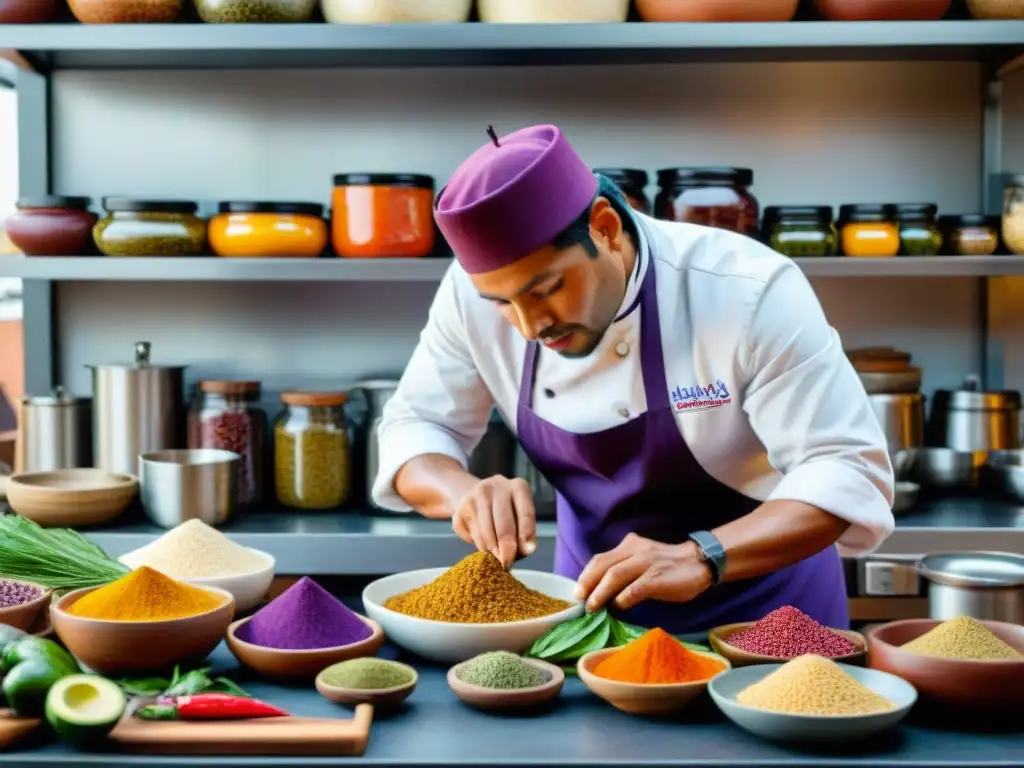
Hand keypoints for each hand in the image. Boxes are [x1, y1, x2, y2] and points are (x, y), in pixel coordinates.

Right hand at [452, 476, 536, 567]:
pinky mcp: (460, 509)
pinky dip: (480, 546)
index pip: (526, 512)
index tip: (526, 551)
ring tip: (497, 554)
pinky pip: (472, 537)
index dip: (526, 533)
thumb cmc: (506, 512)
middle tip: (508, 563)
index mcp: (518, 486)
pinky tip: (484, 541)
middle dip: (507, 549)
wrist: (474, 497)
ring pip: (486, 534)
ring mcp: (475, 496)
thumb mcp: (520, 517)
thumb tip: (527, 550)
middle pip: (504, 524)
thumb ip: (526, 534)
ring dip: (493, 550)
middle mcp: (496, 486)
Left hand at [575, 534, 712, 612]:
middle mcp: (635, 551)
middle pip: (603, 565)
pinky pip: (635, 589)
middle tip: (579, 600)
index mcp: (629, 545)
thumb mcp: (642, 559)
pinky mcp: (658, 578)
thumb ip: (624, 568)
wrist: (700, 561)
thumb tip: (600, 590)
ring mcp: (647, 563)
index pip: (600, 559)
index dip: (586, 575)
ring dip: (600, 593)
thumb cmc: (668, 565)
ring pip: (615, 575)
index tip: (577, 592)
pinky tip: (618, 607)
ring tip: (592, 607)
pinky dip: (623, 599)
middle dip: (587, 583)